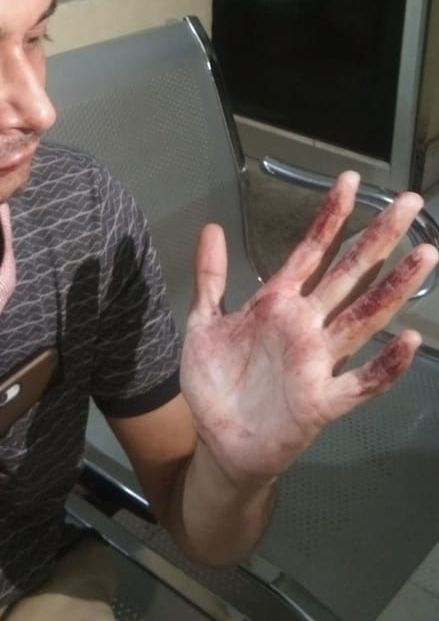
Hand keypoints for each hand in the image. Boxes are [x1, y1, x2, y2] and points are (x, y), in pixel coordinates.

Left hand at [180, 171, 438, 485]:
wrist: (218, 440)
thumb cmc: (216, 382)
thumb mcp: (204, 322)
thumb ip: (210, 277)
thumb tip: (212, 226)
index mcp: (278, 303)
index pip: (310, 251)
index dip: (330, 217)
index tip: (348, 180)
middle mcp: (305, 325)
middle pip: (347, 275)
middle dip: (376, 239)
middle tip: (407, 202)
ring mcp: (318, 362)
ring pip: (363, 319)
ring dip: (393, 289)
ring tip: (425, 254)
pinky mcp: (322, 402)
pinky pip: (360, 382)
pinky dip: (384, 365)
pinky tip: (406, 339)